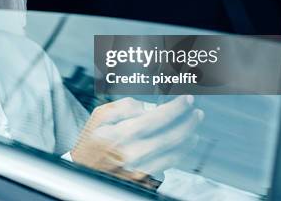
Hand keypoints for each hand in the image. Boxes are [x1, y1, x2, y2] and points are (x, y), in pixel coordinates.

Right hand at [70, 95, 202, 181]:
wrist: (84, 170)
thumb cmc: (91, 141)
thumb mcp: (101, 116)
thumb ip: (125, 107)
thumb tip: (149, 108)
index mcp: (120, 135)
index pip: (156, 119)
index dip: (176, 109)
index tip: (187, 100)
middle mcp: (132, 155)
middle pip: (171, 138)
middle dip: (188, 123)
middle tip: (196, 113)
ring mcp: (140, 170)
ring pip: (174, 154)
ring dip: (188, 139)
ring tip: (193, 127)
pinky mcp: (144, 179)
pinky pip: (168, 164)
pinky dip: (179, 153)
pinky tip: (182, 143)